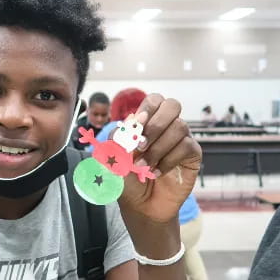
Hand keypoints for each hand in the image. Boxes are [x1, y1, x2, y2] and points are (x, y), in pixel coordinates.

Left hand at [119, 94, 201, 223]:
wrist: (140, 204)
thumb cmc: (127, 178)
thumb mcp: (114, 155)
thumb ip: (119, 136)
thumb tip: (132, 119)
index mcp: (147, 122)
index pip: (154, 100)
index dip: (148, 108)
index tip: (137, 124)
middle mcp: (166, 127)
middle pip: (173, 106)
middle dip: (156, 124)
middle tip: (141, 145)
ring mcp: (180, 139)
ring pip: (179, 127)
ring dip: (157, 148)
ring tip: (143, 166)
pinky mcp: (192, 155)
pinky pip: (186, 146)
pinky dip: (168, 160)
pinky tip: (157, 172)